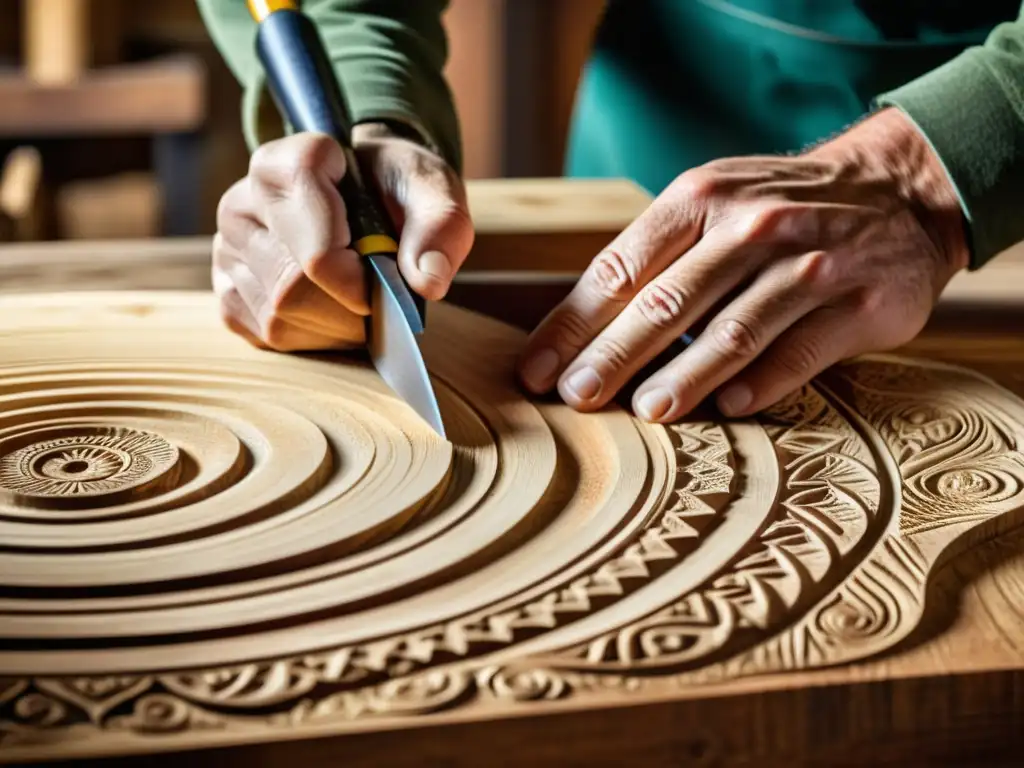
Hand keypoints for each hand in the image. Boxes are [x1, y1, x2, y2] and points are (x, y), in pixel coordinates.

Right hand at [213, 123, 473, 350]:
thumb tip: (428, 282)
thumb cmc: (397, 188)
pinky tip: (332, 312)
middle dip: (351, 311)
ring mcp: (227, 248)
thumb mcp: (433, 191)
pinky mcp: (227, 289)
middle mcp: (242, 202)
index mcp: (285, 165)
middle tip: (382, 300)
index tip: (386, 281)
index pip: (315, 252)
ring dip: (336, 327)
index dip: (357, 280)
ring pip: (279, 317)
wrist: (369, 191)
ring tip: (361, 301)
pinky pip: (266, 335)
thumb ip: (440, 226)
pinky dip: (312, 337)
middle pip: (295, 290)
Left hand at [517, 108, 968, 420]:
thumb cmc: (778, 207)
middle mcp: (752, 226)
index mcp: (699, 200)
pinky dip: (763, 382)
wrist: (898, 189)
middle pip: (668, 303)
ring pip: (734, 330)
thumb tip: (580, 333)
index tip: (538, 370)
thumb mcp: (713, 204)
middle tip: (577, 399)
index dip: (574, 324)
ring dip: (684, 377)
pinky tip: (731, 406)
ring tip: (646, 412)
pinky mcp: (860, 303)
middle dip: (614, 356)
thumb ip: (656, 258)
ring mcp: (811, 263)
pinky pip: (801, 351)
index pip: (621, 268)